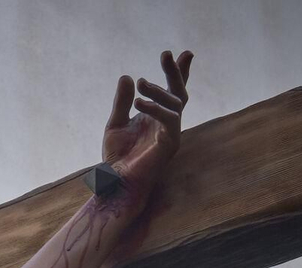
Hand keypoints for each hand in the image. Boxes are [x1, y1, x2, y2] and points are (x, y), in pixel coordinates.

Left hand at [102, 50, 193, 197]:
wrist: (117, 181)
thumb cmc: (118, 156)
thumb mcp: (116, 123)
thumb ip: (123, 102)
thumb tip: (128, 76)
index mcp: (158, 116)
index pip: (172, 91)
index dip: (180, 73)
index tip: (185, 53)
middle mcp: (168, 122)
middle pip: (179, 92)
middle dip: (175, 72)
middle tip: (167, 53)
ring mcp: (172, 132)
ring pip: (175, 104)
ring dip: (158, 91)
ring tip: (142, 83)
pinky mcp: (170, 143)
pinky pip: (169, 120)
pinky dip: (154, 109)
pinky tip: (139, 103)